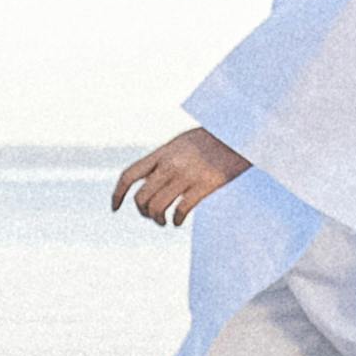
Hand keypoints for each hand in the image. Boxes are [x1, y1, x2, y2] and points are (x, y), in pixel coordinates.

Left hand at [115, 127, 250, 226]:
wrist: (241, 133)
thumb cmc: (214, 138)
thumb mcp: (183, 142)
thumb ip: (166, 157)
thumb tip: (152, 175)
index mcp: (163, 152)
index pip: (129, 175)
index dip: (117, 194)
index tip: (115, 207)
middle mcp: (170, 164)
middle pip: (141, 197)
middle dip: (142, 211)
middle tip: (151, 216)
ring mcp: (187, 175)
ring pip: (157, 207)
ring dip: (157, 219)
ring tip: (164, 221)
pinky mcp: (205, 185)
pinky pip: (181, 210)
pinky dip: (176, 220)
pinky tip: (179, 221)